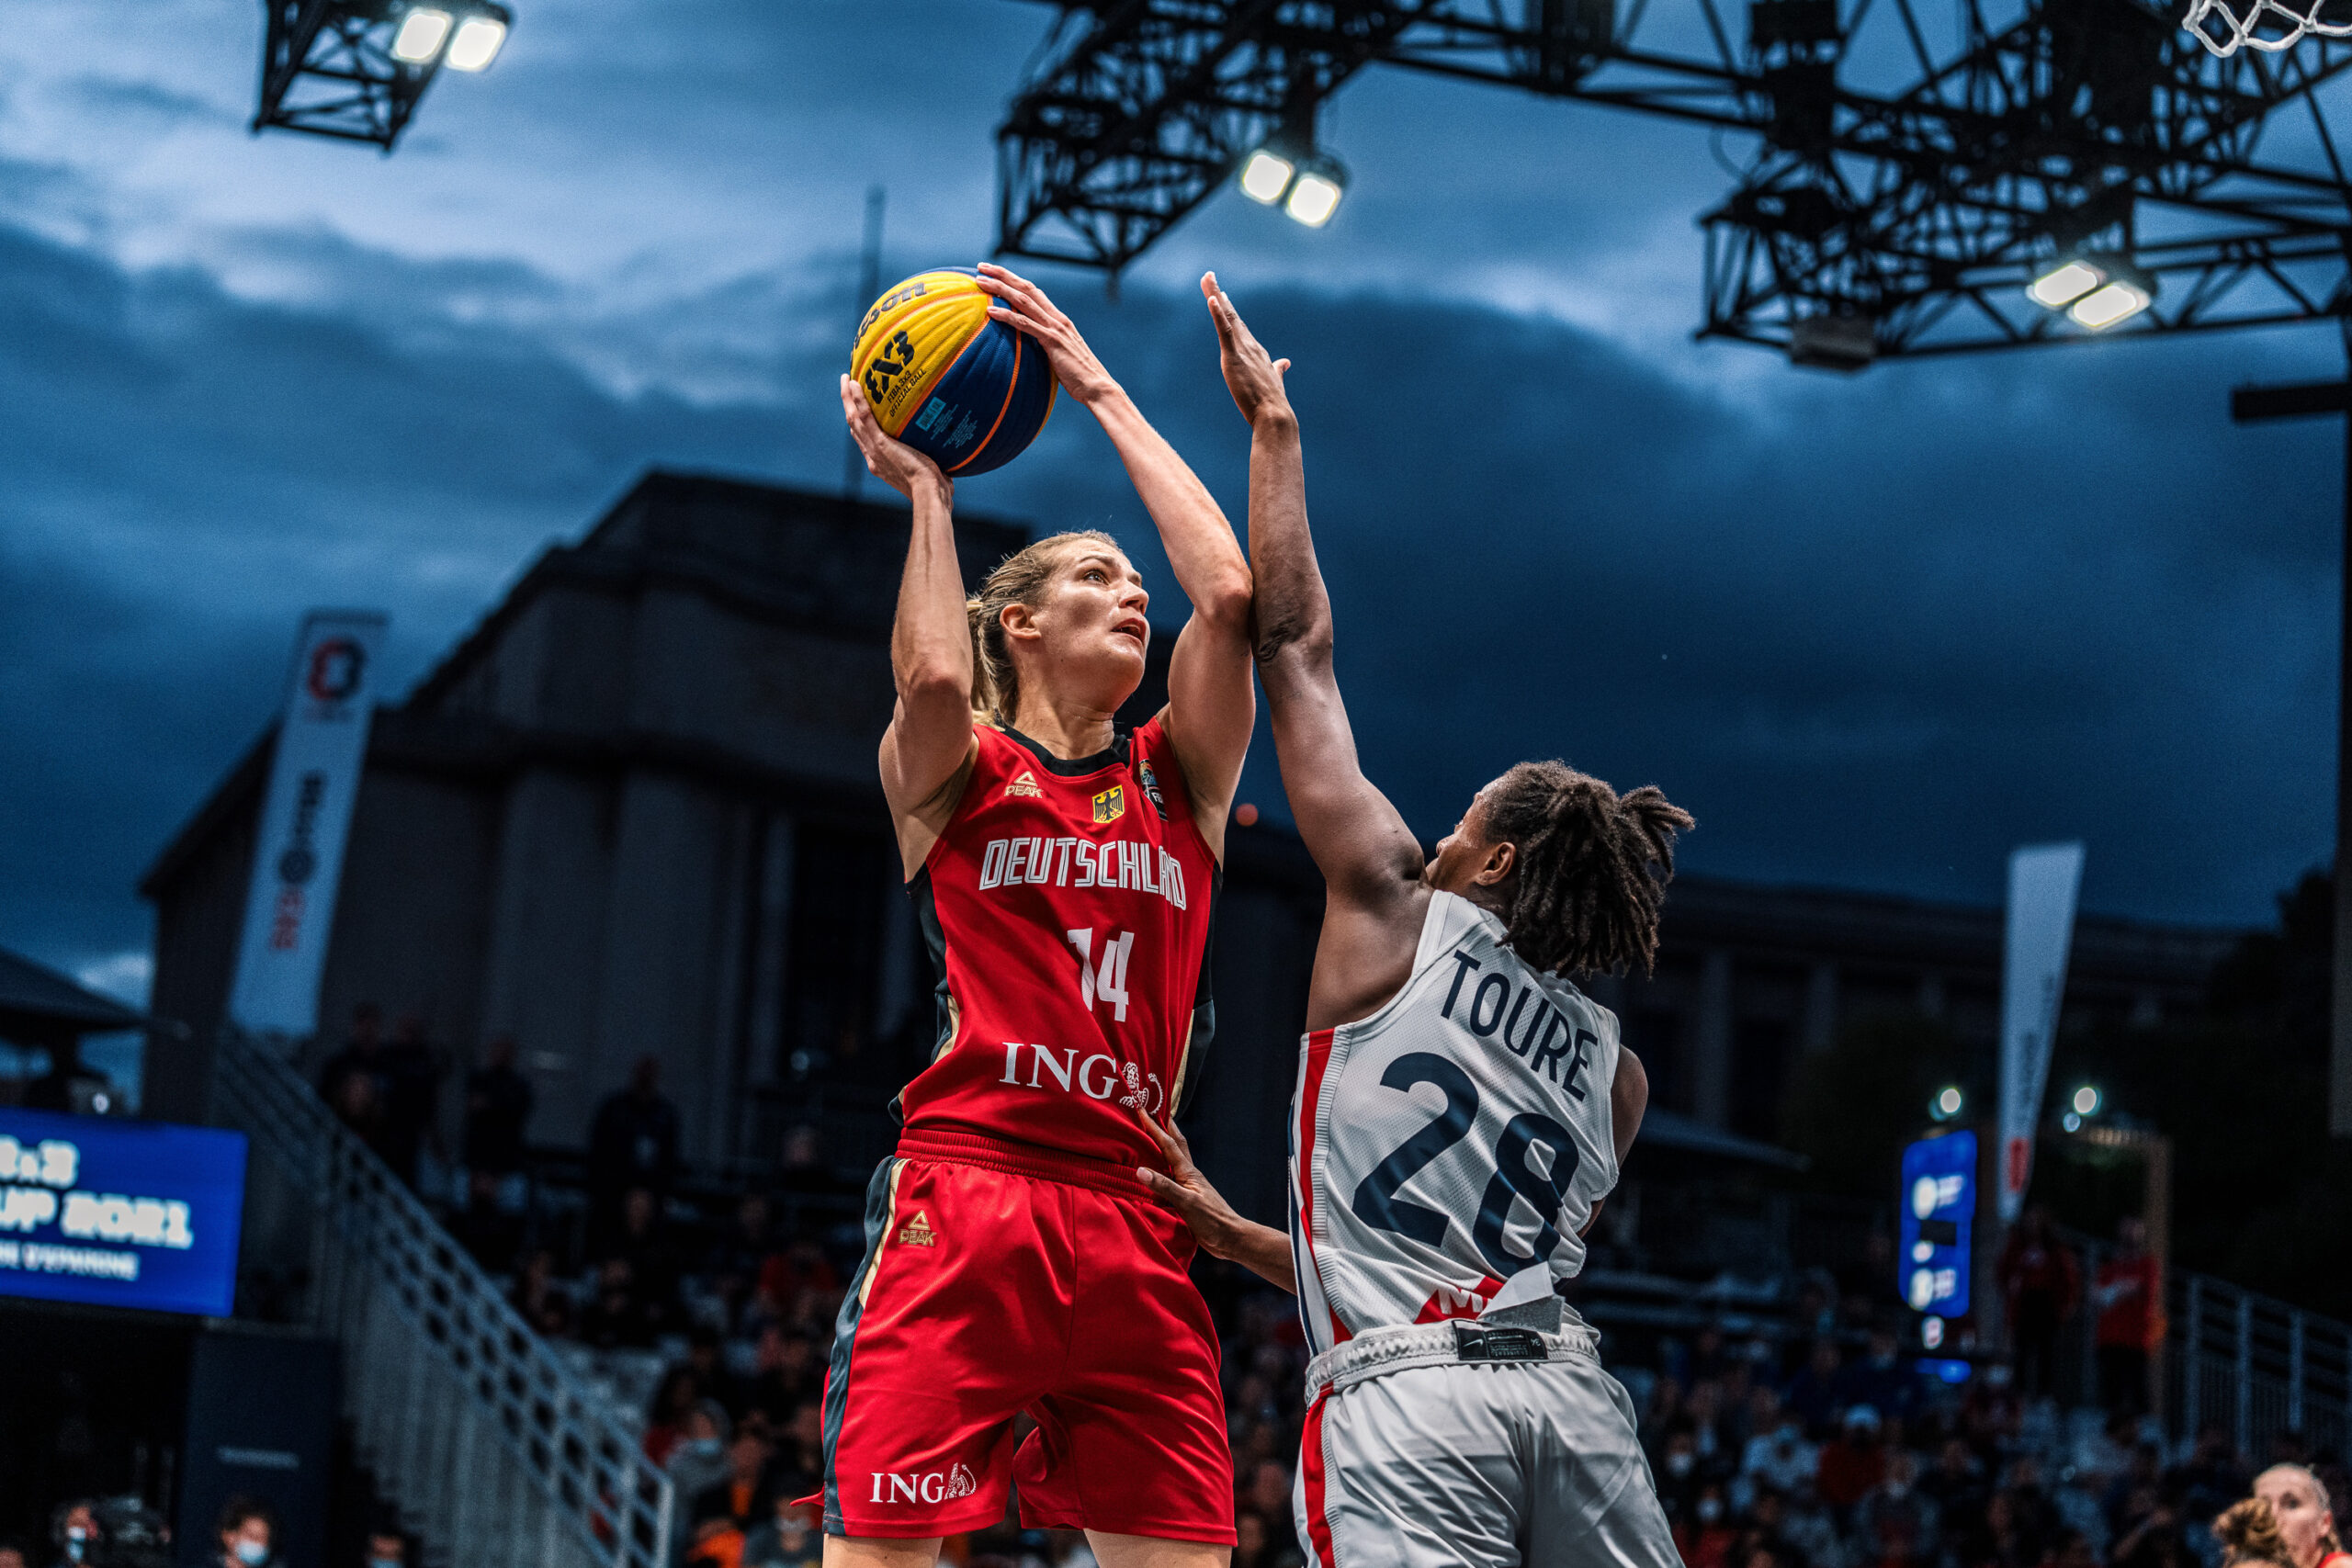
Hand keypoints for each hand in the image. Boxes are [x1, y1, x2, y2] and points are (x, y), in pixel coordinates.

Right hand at [841, 374, 949, 501]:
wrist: (929, 494)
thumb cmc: (936, 490)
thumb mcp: (932, 474)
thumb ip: (935, 462)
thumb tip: (951, 456)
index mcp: (881, 465)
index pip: (866, 441)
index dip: (860, 425)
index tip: (859, 411)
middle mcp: (873, 457)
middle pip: (855, 427)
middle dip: (849, 407)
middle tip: (847, 388)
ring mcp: (874, 450)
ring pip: (853, 419)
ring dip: (847, 398)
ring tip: (846, 379)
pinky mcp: (880, 444)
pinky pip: (864, 417)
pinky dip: (857, 400)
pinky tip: (855, 384)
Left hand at [975, 262, 1118, 404]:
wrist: (1097, 386)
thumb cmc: (1078, 377)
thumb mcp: (1060, 356)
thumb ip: (1045, 347)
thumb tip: (1027, 351)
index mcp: (1059, 320)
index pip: (1034, 292)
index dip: (1014, 280)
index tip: (995, 273)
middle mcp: (1057, 318)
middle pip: (1026, 288)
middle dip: (1003, 275)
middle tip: (982, 266)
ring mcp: (1055, 328)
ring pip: (1023, 301)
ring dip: (1000, 289)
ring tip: (980, 282)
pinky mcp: (1052, 341)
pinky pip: (1025, 324)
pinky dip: (1006, 316)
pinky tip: (990, 311)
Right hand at [1133, 1105, 1249, 1258]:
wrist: (1229, 1237)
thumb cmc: (1211, 1220)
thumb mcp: (1185, 1202)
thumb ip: (1164, 1186)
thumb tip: (1140, 1170)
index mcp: (1188, 1172)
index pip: (1168, 1144)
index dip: (1154, 1126)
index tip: (1142, 1109)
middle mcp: (1188, 1174)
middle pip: (1175, 1144)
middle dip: (1164, 1127)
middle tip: (1151, 1113)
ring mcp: (1189, 1185)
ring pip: (1173, 1159)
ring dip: (1163, 1146)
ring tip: (1149, 1138)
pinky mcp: (1187, 1197)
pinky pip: (1171, 1176)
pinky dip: (1162, 1169)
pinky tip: (1155, 1174)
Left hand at [1201, 271, 1291, 426]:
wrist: (1274, 414)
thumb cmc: (1272, 402)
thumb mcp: (1273, 380)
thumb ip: (1277, 370)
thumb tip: (1285, 363)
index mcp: (1256, 351)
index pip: (1238, 326)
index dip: (1227, 309)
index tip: (1219, 294)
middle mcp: (1250, 345)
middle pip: (1230, 314)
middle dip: (1218, 294)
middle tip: (1208, 276)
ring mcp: (1243, 349)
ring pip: (1226, 316)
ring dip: (1215, 295)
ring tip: (1207, 278)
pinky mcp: (1234, 356)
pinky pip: (1224, 330)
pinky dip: (1218, 313)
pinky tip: (1212, 299)